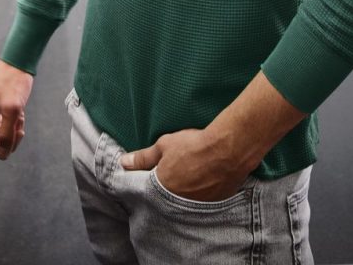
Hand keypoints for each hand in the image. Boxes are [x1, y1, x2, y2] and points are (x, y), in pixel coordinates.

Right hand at [0, 60, 33, 158]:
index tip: (16, 134)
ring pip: (4, 133)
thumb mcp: (12, 110)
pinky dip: (16, 121)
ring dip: (15, 128)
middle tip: (18, 121)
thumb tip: (2, 155)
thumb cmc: (12, 81)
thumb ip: (6, 134)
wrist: (18, 62)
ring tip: (19, 114)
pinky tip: (20, 112)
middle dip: (11, 135)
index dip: (5, 145)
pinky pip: (7, 124)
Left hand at [121, 128, 248, 203]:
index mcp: (161, 188)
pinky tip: (202, 184)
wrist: (228, 151)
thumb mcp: (165, 146)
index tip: (148, 179)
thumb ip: (143, 157)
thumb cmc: (194, 145)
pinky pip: (200, 205)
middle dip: (163, 192)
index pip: (145, 192)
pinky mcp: (212, 205)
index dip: (145, 185)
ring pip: (182, 204)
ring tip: (188, 180)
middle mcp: (176, 202)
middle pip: (164, 200)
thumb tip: (123, 163)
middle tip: (172, 178)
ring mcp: (195, 206)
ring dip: (181, 195)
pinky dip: (198, 197)